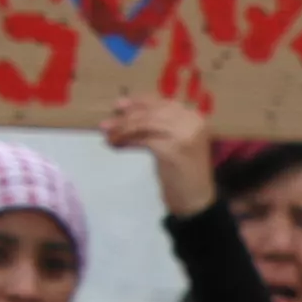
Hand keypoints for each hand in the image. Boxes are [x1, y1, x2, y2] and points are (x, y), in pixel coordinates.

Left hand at [101, 90, 218, 216]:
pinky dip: (127, 141)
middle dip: (127, 117)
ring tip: (108, 134)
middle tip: (106, 123)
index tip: (119, 105)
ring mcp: (185, 136)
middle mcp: (192, 122)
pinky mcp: (173, 150)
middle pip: (153, 112)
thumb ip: (160, 126)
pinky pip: (144, 140)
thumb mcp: (175, 142)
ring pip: (146, 124)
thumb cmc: (183, 172)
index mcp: (195, 117)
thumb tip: (128, 112)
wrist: (195, 199)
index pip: (163, 103)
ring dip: (123, 128)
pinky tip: (116, 145)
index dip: (139, 102)